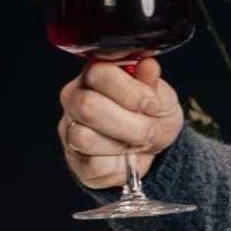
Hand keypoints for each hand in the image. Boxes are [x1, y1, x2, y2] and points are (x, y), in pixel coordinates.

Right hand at [58, 54, 183, 195]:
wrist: (152, 148)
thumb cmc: (151, 115)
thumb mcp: (161, 96)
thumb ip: (152, 82)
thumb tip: (148, 65)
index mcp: (95, 75)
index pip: (99, 74)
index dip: (132, 92)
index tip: (152, 104)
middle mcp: (74, 99)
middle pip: (88, 106)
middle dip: (130, 123)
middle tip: (148, 128)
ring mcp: (69, 129)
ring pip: (85, 138)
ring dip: (123, 144)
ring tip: (136, 142)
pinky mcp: (74, 160)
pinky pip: (92, 165)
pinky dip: (118, 165)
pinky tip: (124, 157)